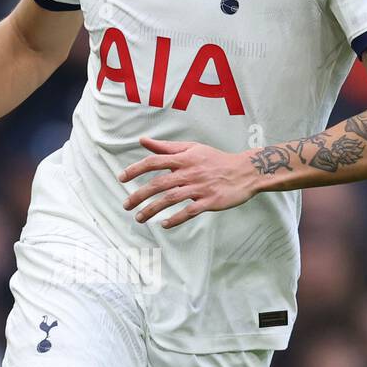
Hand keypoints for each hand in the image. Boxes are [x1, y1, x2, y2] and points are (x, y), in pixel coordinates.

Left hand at [118, 136, 257, 228]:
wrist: (245, 171)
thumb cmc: (215, 160)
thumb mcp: (192, 148)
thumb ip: (166, 147)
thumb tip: (143, 141)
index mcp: (184, 158)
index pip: (154, 162)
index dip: (136, 169)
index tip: (121, 178)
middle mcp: (190, 172)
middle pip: (159, 183)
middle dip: (139, 195)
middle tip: (126, 205)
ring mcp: (200, 187)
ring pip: (171, 199)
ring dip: (152, 209)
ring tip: (139, 218)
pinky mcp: (210, 201)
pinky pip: (189, 211)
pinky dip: (175, 219)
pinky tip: (164, 224)